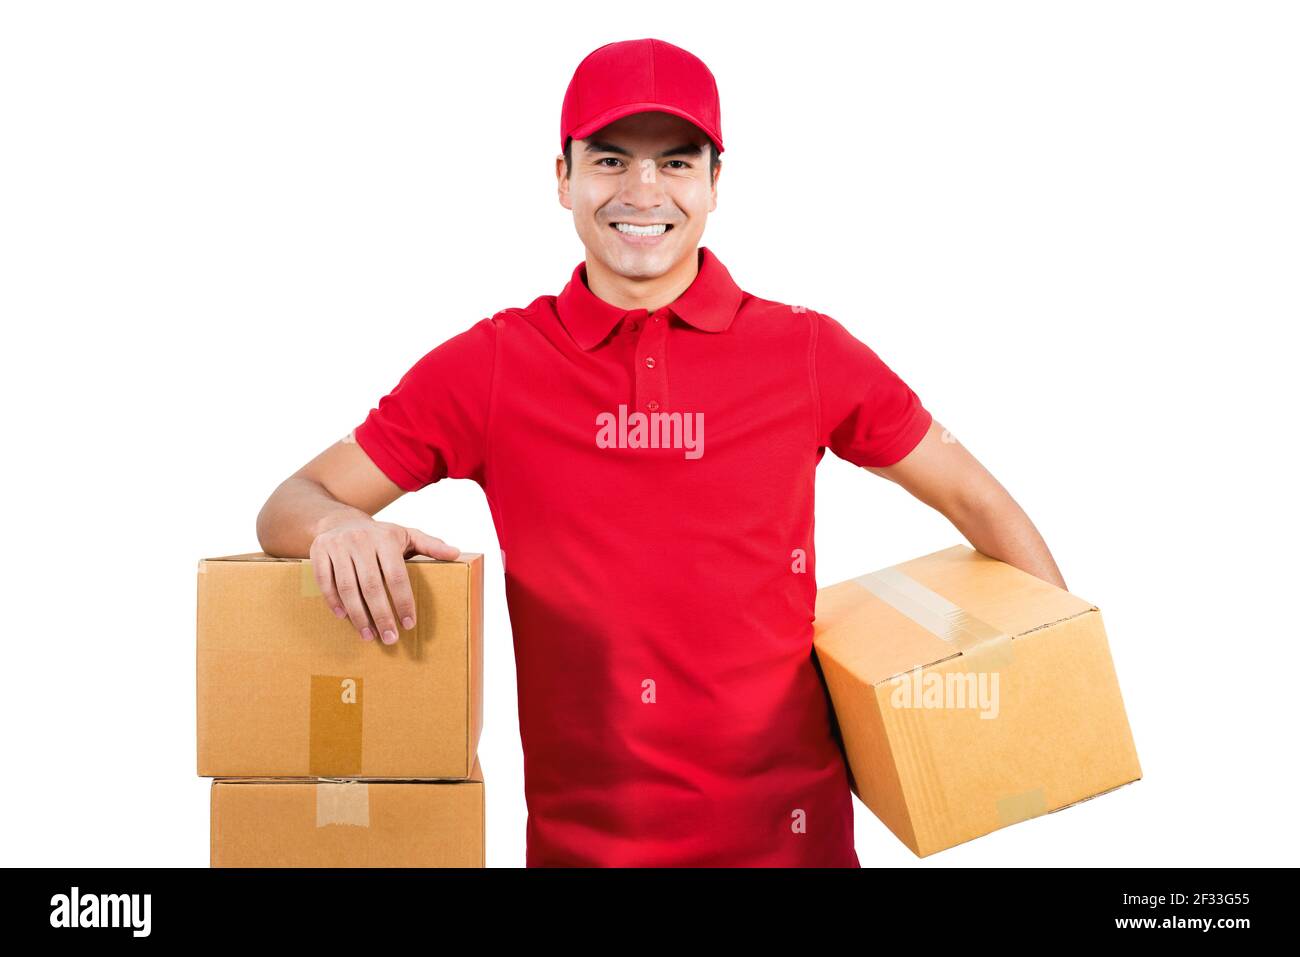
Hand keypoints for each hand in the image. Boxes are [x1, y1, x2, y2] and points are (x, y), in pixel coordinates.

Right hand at [309, 518, 458, 642]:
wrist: (340, 520)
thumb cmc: (379, 535)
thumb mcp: (406, 535)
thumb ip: (431, 545)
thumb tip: (456, 553)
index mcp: (385, 539)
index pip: (396, 575)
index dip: (403, 601)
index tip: (409, 624)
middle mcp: (360, 541)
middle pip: (371, 586)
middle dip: (381, 616)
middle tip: (390, 639)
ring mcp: (337, 546)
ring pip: (347, 587)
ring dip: (358, 616)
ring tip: (369, 636)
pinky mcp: (318, 552)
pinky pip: (324, 582)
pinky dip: (333, 602)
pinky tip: (345, 618)